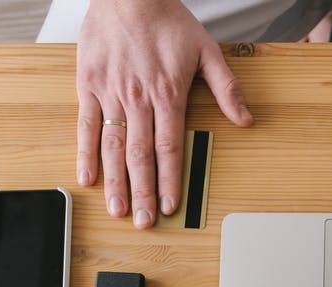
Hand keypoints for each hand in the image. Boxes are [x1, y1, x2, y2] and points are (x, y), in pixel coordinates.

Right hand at [76, 0, 252, 228]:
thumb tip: (245, 119)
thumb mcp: (207, 50)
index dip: (170, 180)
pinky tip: (87, 177)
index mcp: (167, 94)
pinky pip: (85, 126)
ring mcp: (110, 94)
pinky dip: (85, 153)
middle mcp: (137, 99)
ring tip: (118, 209)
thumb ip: (227, 88)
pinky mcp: (88, 86)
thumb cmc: (167, 20)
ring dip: (115, 181)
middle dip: (143, 192)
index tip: (171, 206)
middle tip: (143, 221)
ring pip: (112, 146)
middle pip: (140, 156)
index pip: (169, 148)